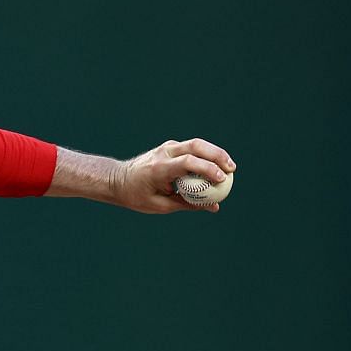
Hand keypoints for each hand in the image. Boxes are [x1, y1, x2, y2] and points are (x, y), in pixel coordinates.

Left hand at [115, 138, 235, 212]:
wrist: (118, 180)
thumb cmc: (137, 196)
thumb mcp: (161, 206)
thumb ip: (188, 204)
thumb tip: (213, 207)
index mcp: (159, 168)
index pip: (187, 163)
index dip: (207, 169)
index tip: (221, 179)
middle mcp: (164, 153)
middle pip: (196, 146)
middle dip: (217, 156)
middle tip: (232, 169)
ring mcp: (167, 147)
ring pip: (196, 144)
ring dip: (215, 153)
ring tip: (229, 167)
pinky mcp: (171, 147)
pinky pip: (192, 148)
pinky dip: (206, 155)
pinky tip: (217, 166)